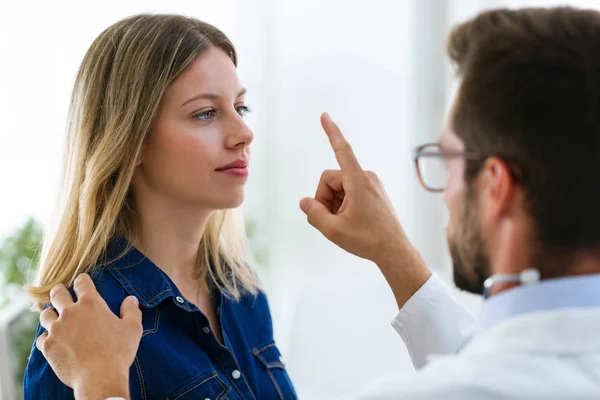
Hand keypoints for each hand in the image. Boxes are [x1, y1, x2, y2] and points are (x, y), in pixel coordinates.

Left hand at [36, 274, 141, 398]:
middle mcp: (70, 312)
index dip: (82, 280)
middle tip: (61, 293)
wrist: (99, 377)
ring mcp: (56, 329)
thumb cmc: (118, 351)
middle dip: (59, 291)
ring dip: (51, 314)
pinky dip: (47, 337)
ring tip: (56, 317)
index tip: (82, 281)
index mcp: (91, 304)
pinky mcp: (48, 346)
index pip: (82, 282)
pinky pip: (41, 337)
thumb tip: (131, 299)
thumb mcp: (133, 328)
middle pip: (57, 293)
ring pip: (45, 314)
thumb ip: (131, 310)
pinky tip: (54, 340)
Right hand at [300, 113, 430, 306]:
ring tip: (343, 224)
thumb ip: (314, 213)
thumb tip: (305, 202)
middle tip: (330, 221)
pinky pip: (348, 193)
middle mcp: (366, 178)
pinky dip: (342, 206)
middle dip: (325, 199)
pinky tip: (350, 223)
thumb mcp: (333, 230)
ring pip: (338, 188)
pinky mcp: (372, 192)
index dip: (331, 132)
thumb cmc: (367, 240)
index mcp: (359, 181)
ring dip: (333, 205)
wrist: (394, 251)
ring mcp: (370, 185)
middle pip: (330, 179)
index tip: (325, 115)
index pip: (342, 150)